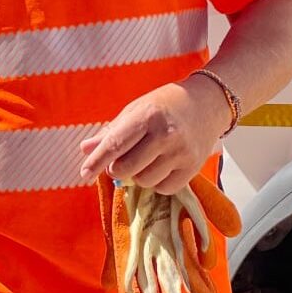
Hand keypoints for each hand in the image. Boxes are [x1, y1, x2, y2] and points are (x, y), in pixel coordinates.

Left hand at [79, 76, 232, 191]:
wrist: (208, 103)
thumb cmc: (165, 105)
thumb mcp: (136, 110)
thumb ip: (111, 131)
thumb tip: (85, 149)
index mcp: (148, 115)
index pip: (116, 144)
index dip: (96, 162)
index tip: (83, 175)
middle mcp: (166, 134)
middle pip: (126, 169)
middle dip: (117, 169)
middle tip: (122, 160)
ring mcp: (181, 152)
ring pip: (144, 181)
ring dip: (138, 175)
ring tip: (147, 159)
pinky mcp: (193, 167)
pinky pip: (164, 189)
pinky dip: (157, 182)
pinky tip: (162, 166)